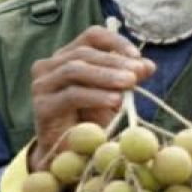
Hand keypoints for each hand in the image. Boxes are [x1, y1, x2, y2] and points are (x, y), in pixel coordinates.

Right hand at [29, 26, 155, 170]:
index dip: (115, 42)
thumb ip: (127, 79)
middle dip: (114, 61)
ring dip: (106, 75)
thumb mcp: (112, 95)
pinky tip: (114, 101)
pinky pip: (71, 95)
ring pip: (75, 70)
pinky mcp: (42, 106)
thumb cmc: (90, 121)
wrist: (69, 155)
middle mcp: (49, 66)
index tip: (137, 56)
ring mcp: (42, 85)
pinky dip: (95, 96)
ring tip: (129, 84)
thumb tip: (148, 66)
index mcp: (67, 56)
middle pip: (84, 53)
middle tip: (138, 73)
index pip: (91, 36)